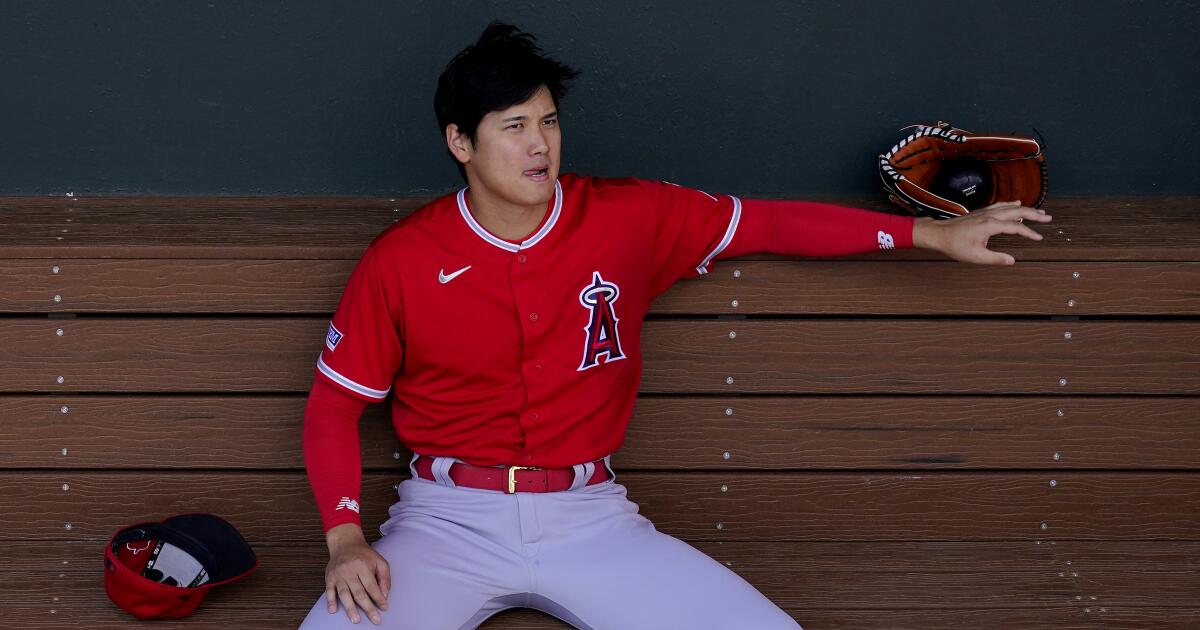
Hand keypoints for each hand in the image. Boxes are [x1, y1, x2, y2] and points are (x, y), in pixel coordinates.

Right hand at [324, 523, 390, 624]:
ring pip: (344, 594)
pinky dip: (330, 601)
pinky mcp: (329, 577)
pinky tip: (333, 610)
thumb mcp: (379, 561)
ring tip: (356, 619)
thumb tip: (384, 594)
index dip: (378, 598)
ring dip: (350, 608)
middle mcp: (349, 570)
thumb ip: (384, 577)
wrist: (345, 543)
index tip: (384, 607)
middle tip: (374, 619)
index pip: (371, 585)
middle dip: (367, 607)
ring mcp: (338, 575)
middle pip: (359, 592)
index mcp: (363, 565)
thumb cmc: (364, 554)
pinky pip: (329, 591)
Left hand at [914, 200, 1052, 264]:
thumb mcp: (976, 256)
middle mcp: (989, 216)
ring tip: (1038, 211)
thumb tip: (1012, 260)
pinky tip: (1015, 203)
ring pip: (1009, 207)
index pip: (1016, 227)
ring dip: (1025, 208)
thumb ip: (995, 259)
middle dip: (1034, 214)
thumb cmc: (954, 245)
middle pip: (1017, 211)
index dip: (1029, 233)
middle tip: (1048, 217)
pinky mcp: (980, 212)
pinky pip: (1000, 205)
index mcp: (990, 225)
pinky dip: (1011, 204)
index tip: (1039, 237)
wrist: (938, 234)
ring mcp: (984, 212)